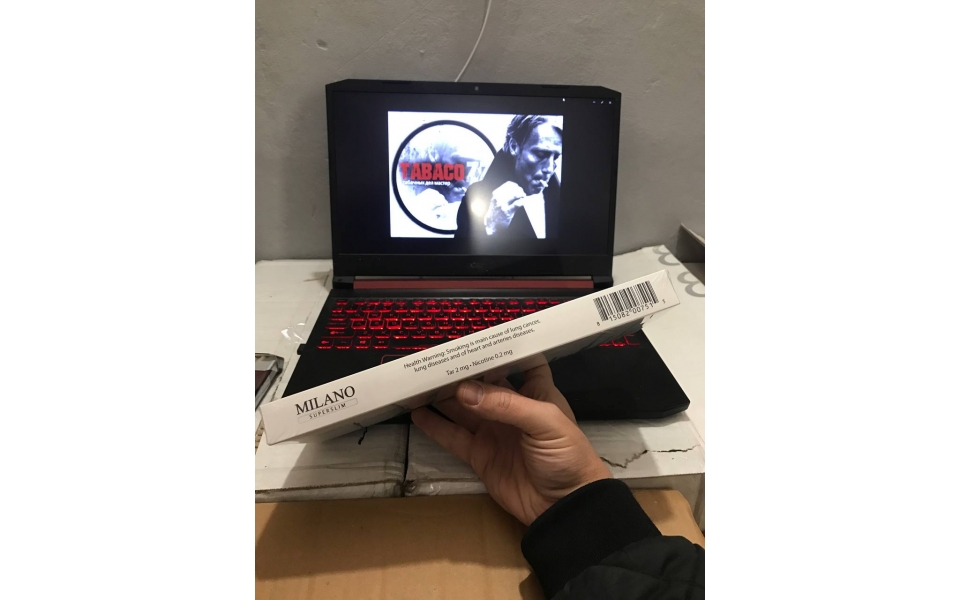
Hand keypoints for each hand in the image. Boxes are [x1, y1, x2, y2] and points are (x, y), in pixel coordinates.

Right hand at [411, 365, 611, 524]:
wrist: (566, 507)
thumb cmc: (568, 458)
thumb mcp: (545, 423)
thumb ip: (506, 405)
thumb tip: (465, 390)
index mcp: (535, 393)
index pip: (517, 362)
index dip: (498, 351)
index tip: (473, 340)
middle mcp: (512, 409)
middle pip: (482, 383)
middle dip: (461, 372)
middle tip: (434, 362)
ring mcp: (494, 432)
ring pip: (463, 408)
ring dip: (443, 396)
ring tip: (418, 383)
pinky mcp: (480, 456)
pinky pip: (454, 437)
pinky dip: (436, 426)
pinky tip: (418, 413)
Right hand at [484, 181, 526, 234]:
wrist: (491, 223)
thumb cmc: (496, 211)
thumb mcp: (497, 200)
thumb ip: (503, 193)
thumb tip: (516, 187)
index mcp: (496, 193)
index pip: (508, 184)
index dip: (516, 185)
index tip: (519, 188)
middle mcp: (498, 198)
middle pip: (513, 189)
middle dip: (520, 190)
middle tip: (523, 194)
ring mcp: (502, 205)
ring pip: (515, 195)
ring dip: (521, 195)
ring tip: (523, 197)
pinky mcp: (507, 211)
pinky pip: (517, 204)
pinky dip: (522, 201)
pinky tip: (524, 201)